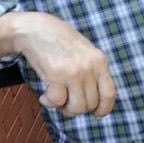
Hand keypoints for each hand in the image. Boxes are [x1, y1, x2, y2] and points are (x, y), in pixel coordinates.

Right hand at [0, 11, 116, 116]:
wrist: (34, 29)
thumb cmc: (58, 40)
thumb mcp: (85, 51)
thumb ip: (92, 71)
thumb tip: (95, 100)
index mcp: (99, 61)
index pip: (109, 93)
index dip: (104, 108)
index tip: (97, 114)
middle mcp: (89, 68)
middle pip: (91, 104)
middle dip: (77, 108)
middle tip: (65, 101)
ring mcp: (74, 72)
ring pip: (76, 107)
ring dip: (64, 108)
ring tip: (56, 100)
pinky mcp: (56, 76)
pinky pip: (57, 102)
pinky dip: (49, 103)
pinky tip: (45, 96)